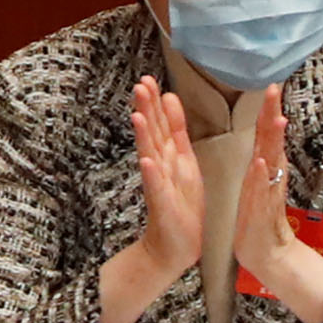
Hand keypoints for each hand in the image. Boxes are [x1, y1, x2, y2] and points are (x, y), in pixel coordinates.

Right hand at [131, 75, 204, 276]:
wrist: (177, 244)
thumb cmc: (182, 203)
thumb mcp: (185, 160)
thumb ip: (176, 130)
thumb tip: (170, 98)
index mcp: (172, 154)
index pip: (163, 123)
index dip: (156, 102)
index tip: (148, 79)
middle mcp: (162, 165)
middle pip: (153, 133)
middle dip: (146, 110)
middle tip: (139, 86)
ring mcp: (160, 184)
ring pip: (151, 155)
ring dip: (144, 136)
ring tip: (137, 117)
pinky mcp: (162, 204)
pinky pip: (156, 188)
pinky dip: (152, 175)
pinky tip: (146, 162)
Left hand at [230, 86, 322, 322]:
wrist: (265, 252)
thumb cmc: (258, 217)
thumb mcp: (259, 182)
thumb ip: (265, 160)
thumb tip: (267, 140)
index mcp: (265, 167)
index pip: (267, 133)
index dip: (268, 109)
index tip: (270, 85)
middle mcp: (271, 175)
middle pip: (273, 139)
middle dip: (273, 113)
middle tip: (274, 89)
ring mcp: (268, 191)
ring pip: (272, 160)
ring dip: (274, 140)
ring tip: (276, 119)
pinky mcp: (263, 210)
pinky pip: (263, 190)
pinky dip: (262, 175)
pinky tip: (262, 162)